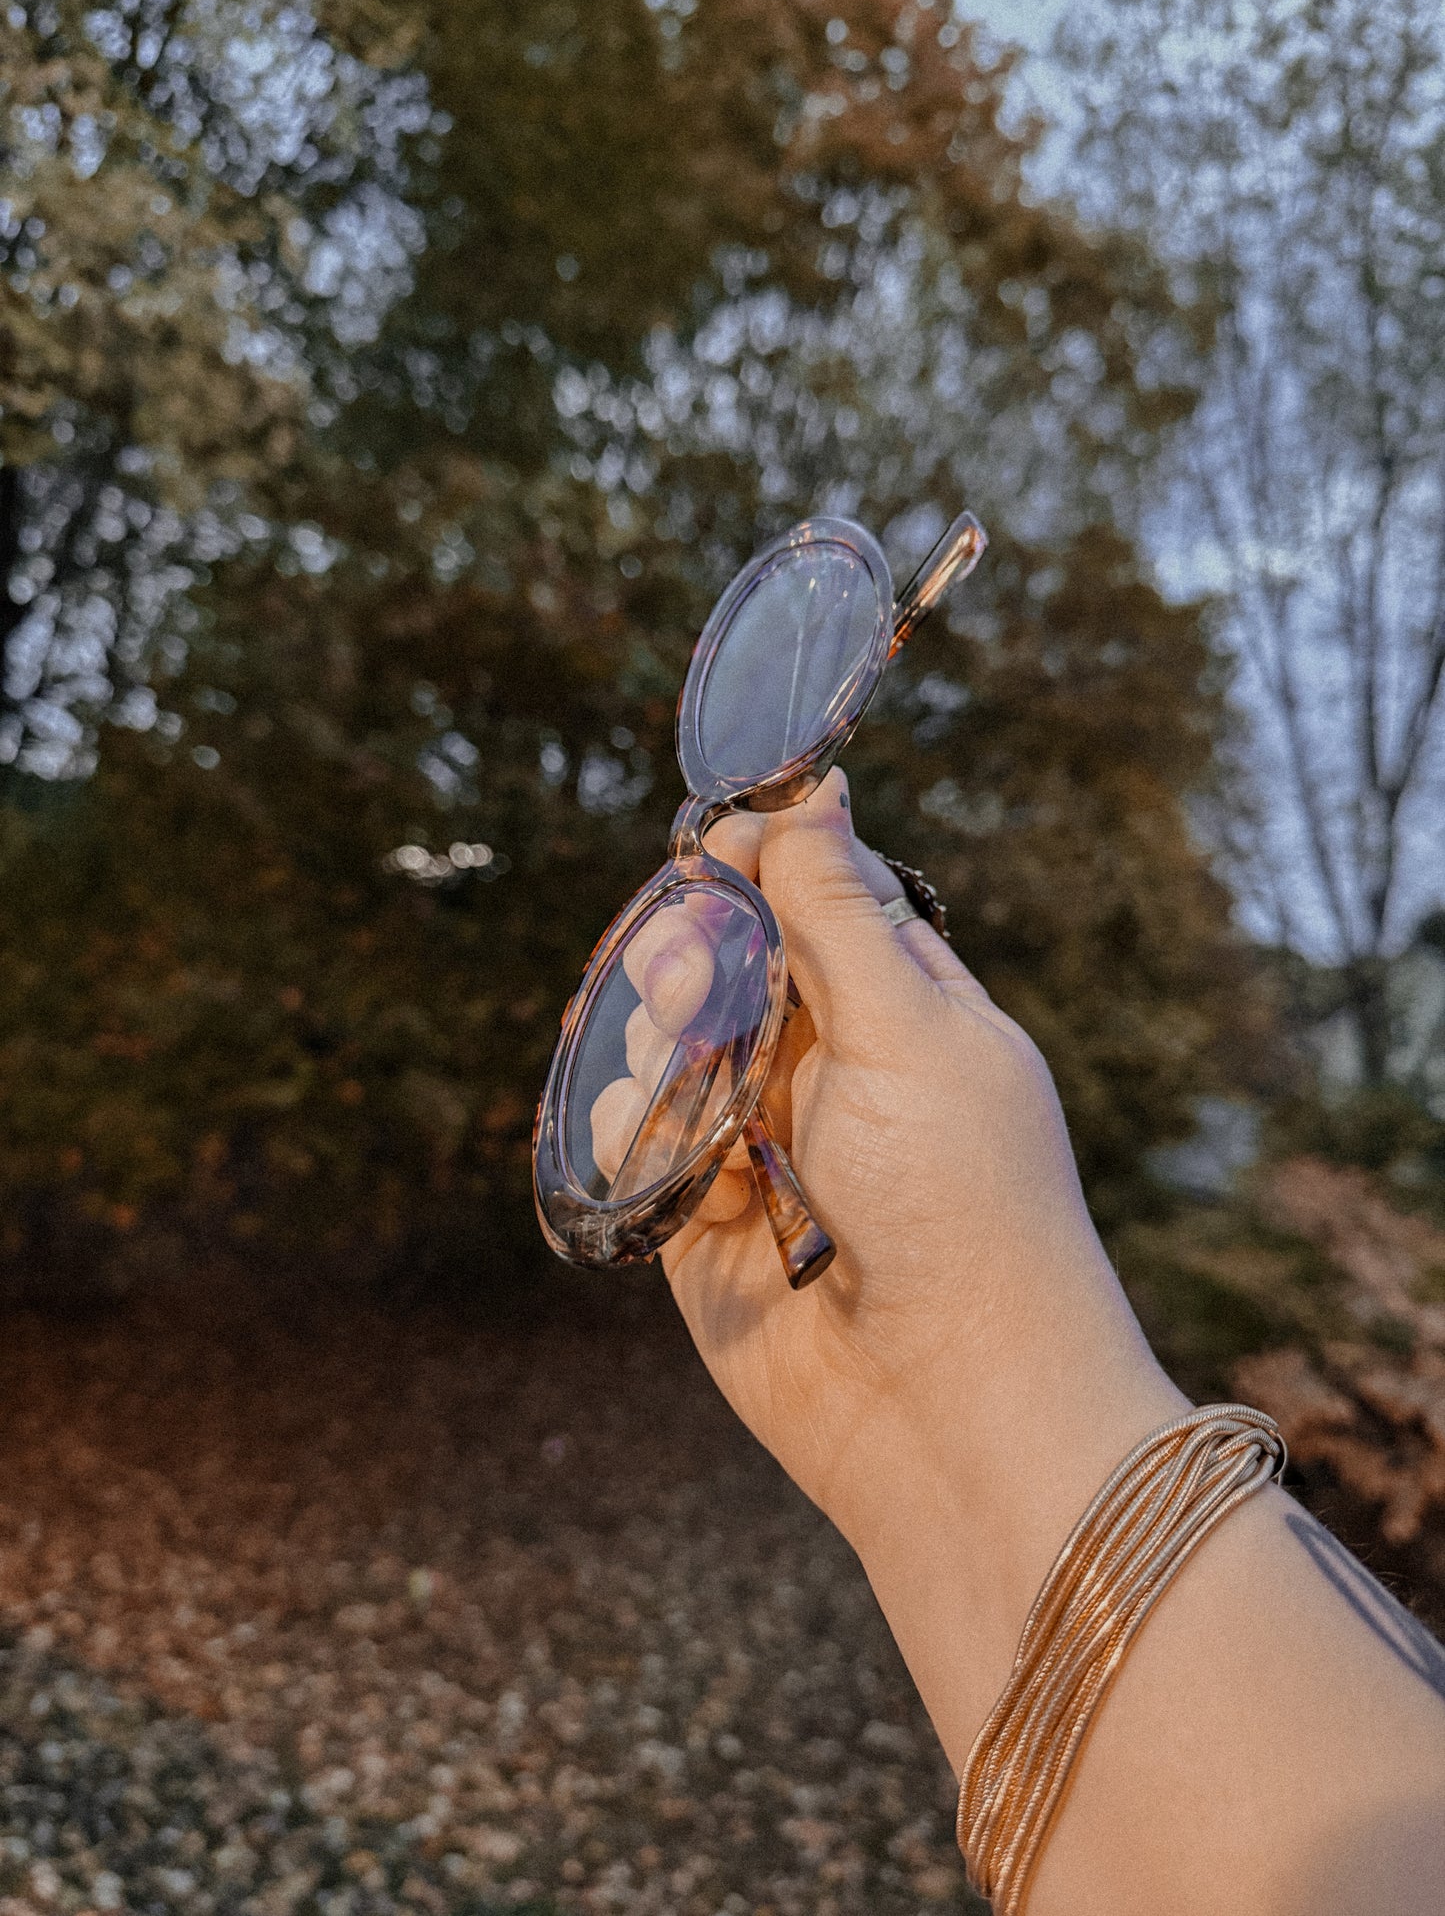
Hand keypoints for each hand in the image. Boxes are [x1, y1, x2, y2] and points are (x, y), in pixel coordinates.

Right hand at [644, 770, 1185, 1749]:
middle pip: (726, 961)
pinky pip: (637, 1135)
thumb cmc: (960, 1201)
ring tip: (695, 1087)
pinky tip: (683, 1166)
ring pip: (667, 1043)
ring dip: (664, 1045)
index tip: (715, 846)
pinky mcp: (702, 1218)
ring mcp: (762, 1143)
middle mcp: (833, 1068)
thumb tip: (818, 788)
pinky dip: (641, 1134)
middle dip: (696, 954)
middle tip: (686, 971)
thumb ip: (839, 914)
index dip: (763, 864)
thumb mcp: (909, 1029)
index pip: (820, 897)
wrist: (944, 1403)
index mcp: (909, 1007)